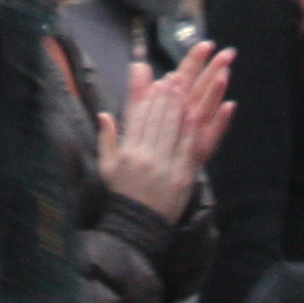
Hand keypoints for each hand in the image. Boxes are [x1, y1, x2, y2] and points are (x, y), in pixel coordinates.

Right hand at [99, 52, 228, 221]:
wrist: (137, 224)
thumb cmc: (122, 193)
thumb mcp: (107, 167)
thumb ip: (106, 139)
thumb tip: (104, 114)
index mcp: (128, 153)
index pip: (140, 118)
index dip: (151, 98)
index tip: (159, 81)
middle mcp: (146, 157)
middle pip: (159, 119)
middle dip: (168, 96)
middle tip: (176, 78)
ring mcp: (165, 166)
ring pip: (174, 129)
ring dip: (181, 106)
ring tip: (187, 89)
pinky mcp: (182, 176)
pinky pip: (189, 147)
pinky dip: (195, 128)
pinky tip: (199, 113)